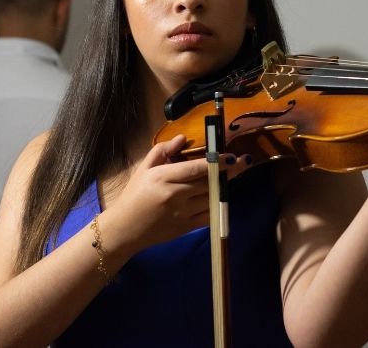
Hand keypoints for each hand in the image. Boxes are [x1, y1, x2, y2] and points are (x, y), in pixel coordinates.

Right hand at [104, 134, 246, 250]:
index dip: (216, 162)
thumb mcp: (144, 169)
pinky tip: (221, 196)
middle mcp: (174, 195)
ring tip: (233, 176)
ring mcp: (181, 213)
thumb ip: (163, 150)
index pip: (195, 168)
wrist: (125, 229)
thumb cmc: (134, 196)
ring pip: (211, 198)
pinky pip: (209, 215)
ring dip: (224, 187)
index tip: (230, 156)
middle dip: (228, 172)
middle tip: (242, 162)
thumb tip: (183, 138)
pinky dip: (218, 206)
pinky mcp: (186, 228)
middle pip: (208, 182)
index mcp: (162, 177)